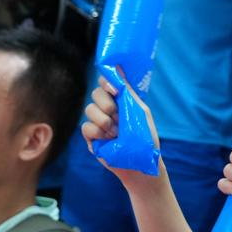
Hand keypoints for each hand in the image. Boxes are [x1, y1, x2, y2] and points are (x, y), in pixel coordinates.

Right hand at [81, 74, 161, 189]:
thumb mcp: (139, 111)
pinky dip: (97, 132)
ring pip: (89, 110)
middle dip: (106, 103)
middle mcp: (107, 110)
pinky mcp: (91, 138)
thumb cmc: (145, 138)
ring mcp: (98, 123)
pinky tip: (108, 139)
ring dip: (103, 120)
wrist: (141, 164)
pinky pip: (86, 127)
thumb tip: (118, 66)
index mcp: (120, 101)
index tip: (114, 89)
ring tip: (115, 132)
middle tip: (116, 114)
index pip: (106, 83)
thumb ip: (127, 91)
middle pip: (95, 94)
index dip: (106, 82)